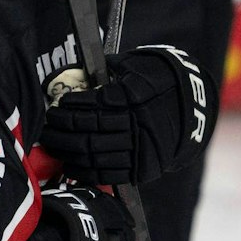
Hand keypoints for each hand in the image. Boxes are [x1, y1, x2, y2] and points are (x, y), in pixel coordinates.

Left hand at [41, 45, 217, 184]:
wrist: (194, 110)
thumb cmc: (159, 82)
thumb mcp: (138, 66)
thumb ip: (108, 70)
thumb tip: (75, 72)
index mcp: (136, 96)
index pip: (95, 102)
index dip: (72, 104)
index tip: (58, 103)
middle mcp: (138, 123)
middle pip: (89, 129)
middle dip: (61, 128)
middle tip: (46, 125)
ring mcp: (141, 148)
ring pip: (94, 152)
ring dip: (66, 149)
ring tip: (51, 143)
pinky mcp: (143, 168)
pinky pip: (108, 173)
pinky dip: (84, 171)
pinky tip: (68, 164)